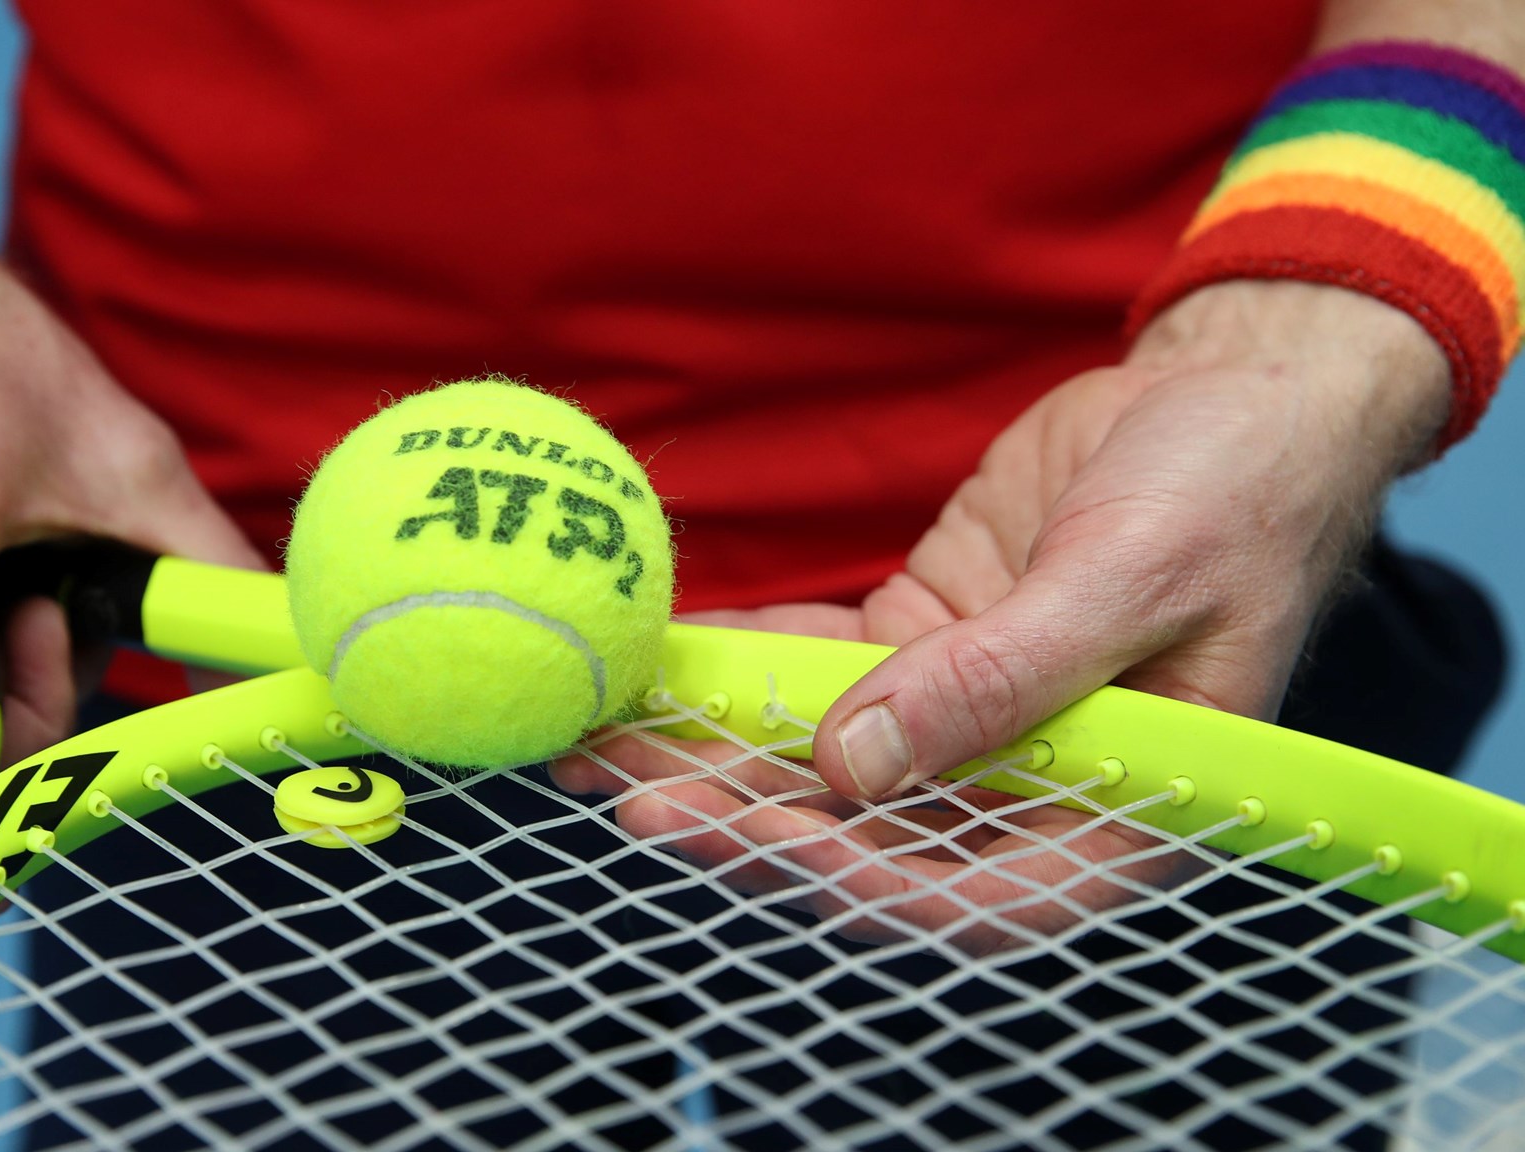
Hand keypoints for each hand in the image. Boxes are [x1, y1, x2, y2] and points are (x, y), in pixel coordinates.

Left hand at [557, 280, 1449, 947]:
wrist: (1236, 396)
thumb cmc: (1233, 490)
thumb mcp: (1131, 577)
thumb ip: (1001, 679)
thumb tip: (855, 767)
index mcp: (1113, 814)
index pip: (968, 891)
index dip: (854, 880)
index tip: (752, 838)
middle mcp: (1025, 788)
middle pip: (866, 834)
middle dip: (742, 819)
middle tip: (628, 794)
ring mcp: (961, 718)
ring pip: (817, 758)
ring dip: (709, 753)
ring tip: (596, 741)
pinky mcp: (918, 646)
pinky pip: (811, 669)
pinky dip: (735, 667)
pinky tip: (654, 663)